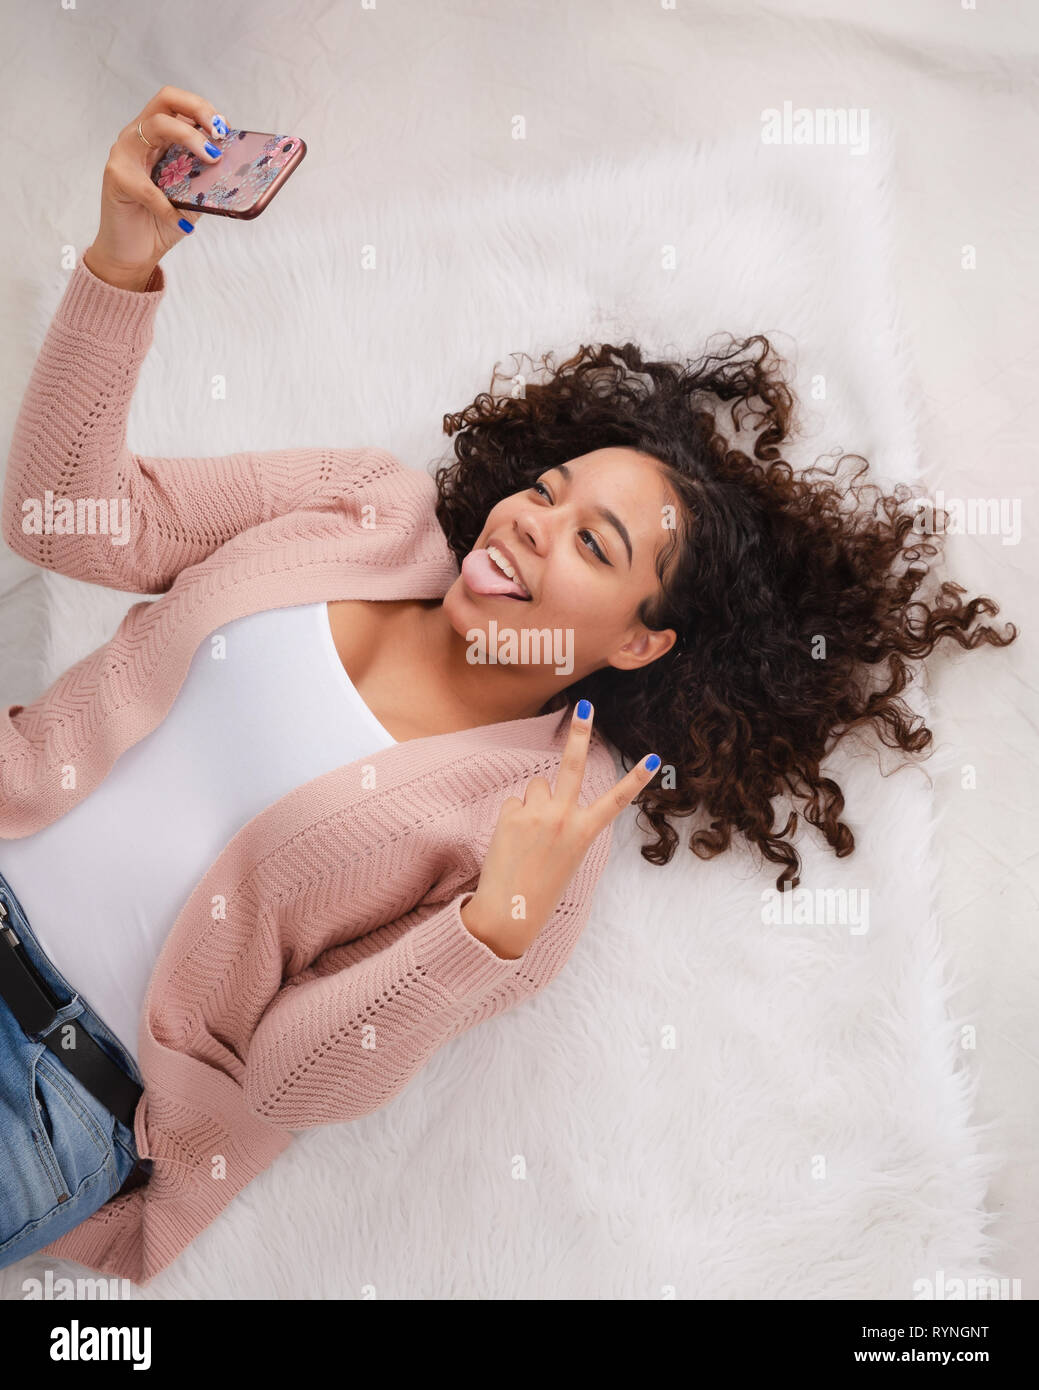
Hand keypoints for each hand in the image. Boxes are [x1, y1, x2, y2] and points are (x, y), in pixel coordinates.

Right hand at [83, 84, 228, 288]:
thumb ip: (205, 179)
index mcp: (157, 137)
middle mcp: (139, 137)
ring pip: (157, 126)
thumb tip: (235, 169)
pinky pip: (149, 189)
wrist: (132, 253)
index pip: (178, 104)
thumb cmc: (160, 222)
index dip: (204, 109)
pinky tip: (184, 226)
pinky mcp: (116, 178)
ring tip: (212, 160)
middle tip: (220, 135)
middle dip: (199, 110)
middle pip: (166, 99)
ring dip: (189, 138)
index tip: (225, 129)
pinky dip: (169, 209)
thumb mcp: (191, 198)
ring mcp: (124, 154)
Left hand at [460, 701, 659, 958]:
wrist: (509, 912)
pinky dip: (514, 816)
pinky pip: (515, 801)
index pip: (616, 801)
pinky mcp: (512, 815)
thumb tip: (546, 794)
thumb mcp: (567, 856)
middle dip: (579, 733)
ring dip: (534, 801)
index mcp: (584, 833)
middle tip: (585, 706)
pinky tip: (512, 840)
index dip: (636, 779)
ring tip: (528, 834)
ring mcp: (537, 814)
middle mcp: (563, 818)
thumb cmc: (542, 889)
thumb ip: (565, 822)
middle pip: (572, 766)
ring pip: (537, 786)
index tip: (653, 758)